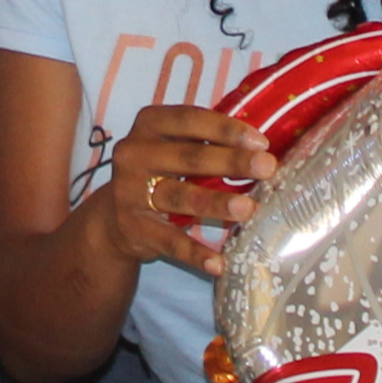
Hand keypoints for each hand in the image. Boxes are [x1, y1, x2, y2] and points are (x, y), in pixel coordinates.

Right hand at [91, 102, 275, 281]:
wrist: (114, 217)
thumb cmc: (159, 172)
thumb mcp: (173, 147)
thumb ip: (205, 143)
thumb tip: (261, 148)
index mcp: (149, 125)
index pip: (189, 119)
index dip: (226, 129)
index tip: (261, 142)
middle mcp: (134, 154)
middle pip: (189, 157)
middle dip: (231, 162)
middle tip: (267, 168)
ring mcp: (130, 192)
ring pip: (180, 197)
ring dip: (216, 203)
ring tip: (249, 209)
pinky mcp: (133, 228)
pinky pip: (169, 241)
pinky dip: (195, 253)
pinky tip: (219, 263)